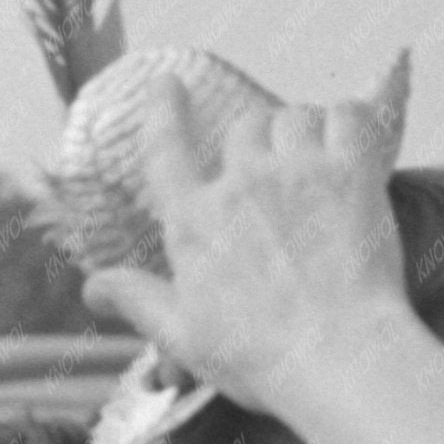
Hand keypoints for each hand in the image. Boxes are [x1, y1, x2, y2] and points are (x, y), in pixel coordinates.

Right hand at [82, 55, 412, 414]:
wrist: (339, 358)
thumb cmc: (259, 358)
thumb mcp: (183, 337)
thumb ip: (138, 301)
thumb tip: (91, 286)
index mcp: (193, 220)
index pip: (167, 147)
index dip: (164, 111)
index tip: (167, 85)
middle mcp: (241, 184)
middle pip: (245, 127)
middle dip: (256, 141)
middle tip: (274, 168)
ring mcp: (298, 173)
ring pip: (295, 117)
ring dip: (301, 131)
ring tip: (313, 158)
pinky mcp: (352, 175)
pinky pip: (349, 117)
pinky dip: (349, 121)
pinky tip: (351, 142)